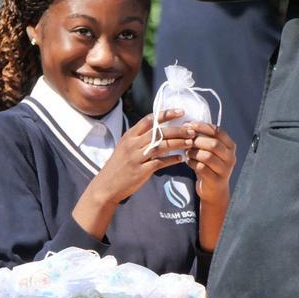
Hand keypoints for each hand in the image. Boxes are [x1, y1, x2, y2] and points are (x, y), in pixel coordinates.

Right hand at [73, 109, 191, 239]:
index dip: (166, 114)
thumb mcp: (125, 147)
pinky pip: (160, 162)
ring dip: (178, 143)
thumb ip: (139, 137)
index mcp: (129, 135)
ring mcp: (136, 157)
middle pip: (159, 132)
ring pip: (162, 146)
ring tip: (191, 142)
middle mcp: (132, 144)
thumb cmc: (118, 165)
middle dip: (178, 130)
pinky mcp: (141, 171)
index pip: (149, 119)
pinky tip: (181, 159)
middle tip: (192, 129)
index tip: (181, 111)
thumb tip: (158, 128)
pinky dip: (172, 160)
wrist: (106, 186)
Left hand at [183, 122, 235, 207]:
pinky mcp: (216, 180)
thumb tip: (188, 124)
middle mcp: (231, 157)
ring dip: (194, 152)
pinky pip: (201, 168)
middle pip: (213, 144)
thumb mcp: (211, 150)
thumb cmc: (209, 165)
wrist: (214, 190)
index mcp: (230, 146)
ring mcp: (225, 170)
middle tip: (185, 140)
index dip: (202, 126)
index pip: (218, 131)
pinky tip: (188, 161)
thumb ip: (205, 138)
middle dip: (197, 140)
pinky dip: (192, 163)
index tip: (188, 124)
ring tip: (187, 152)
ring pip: (207, 156)